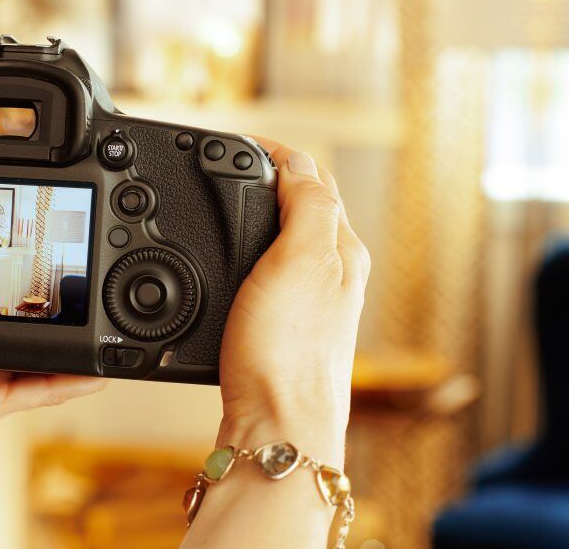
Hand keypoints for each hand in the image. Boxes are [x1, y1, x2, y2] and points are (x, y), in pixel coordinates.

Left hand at [0, 280, 107, 499]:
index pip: (0, 319)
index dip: (30, 304)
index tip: (57, 283)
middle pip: (27, 346)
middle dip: (62, 327)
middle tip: (95, 305)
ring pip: (39, 371)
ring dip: (74, 358)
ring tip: (108, 337)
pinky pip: (31, 393)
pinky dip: (67, 383)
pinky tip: (96, 371)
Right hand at [218, 140, 369, 461]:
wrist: (276, 427)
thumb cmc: (287, 353)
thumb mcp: (301, 260)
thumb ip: (306, 204)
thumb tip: (297, 162)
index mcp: (342, 247)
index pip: (312, 177)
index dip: (274, 152)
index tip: (233, 141)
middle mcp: (333, 272)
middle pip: (305, 203)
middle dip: (270, 175)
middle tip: (226, 161)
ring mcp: (310, 302)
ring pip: (288, 236)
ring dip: (261, 209)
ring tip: (227, 195)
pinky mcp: (284, 328)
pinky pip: (271, 270)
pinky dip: (251, 249)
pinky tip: (232, 261)